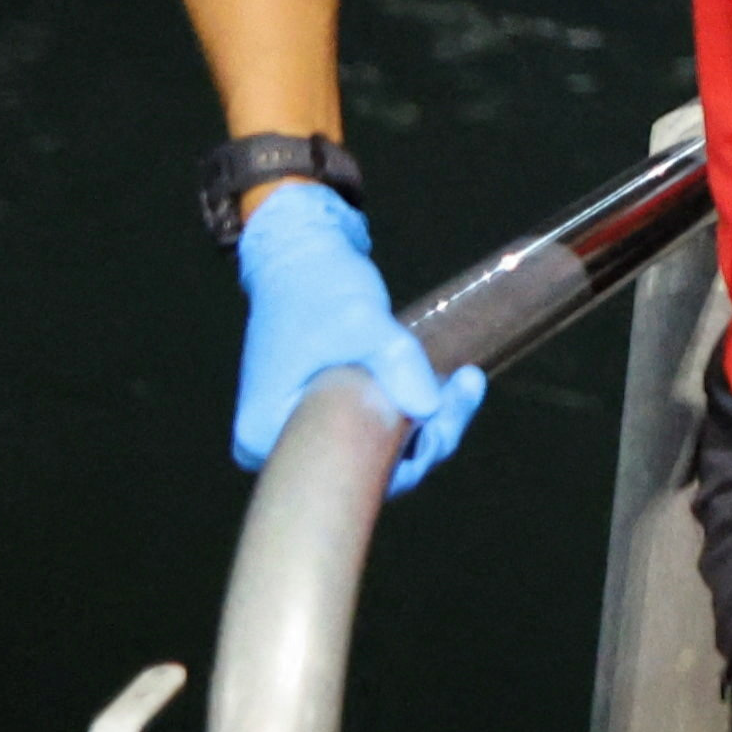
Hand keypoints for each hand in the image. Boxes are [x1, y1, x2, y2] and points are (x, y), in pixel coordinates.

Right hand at [230, 181, 485, 493]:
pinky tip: (452, 384)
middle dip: (425, 438)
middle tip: (466, 386)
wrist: (301, 254)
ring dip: (427, 422)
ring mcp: (300, 431)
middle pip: (364, 469)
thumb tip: (431, 411)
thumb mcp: (360, 320)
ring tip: (466, 380)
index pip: (343, 476)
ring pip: (376, 449)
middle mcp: (276, 445)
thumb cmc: (318, 287)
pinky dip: (412, 409)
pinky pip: (375, 428)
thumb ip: (396, 362)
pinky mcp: (324, 414)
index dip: (402, 462)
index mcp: (264, 436)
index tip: (439, 424)